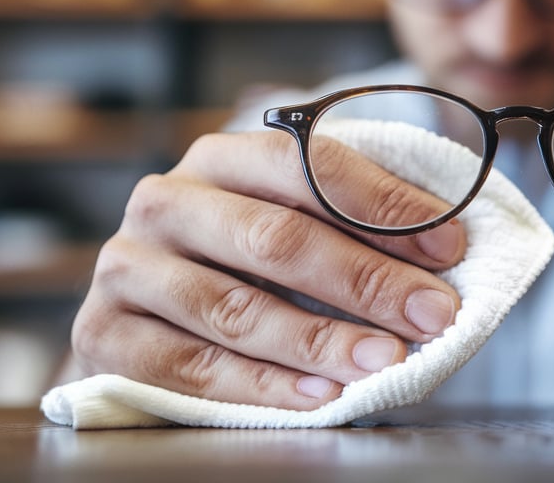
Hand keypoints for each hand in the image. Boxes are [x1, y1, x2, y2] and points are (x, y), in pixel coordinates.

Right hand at [67, 131, 465, 408]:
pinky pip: (192, 367)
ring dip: (322, 339)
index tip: (449, 246)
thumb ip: (352, 221)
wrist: (143, 313)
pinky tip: (318, 396)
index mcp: (219, 156)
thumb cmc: (239, 263)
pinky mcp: (103, 334)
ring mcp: (126, 267)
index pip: (306, 165)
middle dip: (367, 278)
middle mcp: (165, 201)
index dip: (383, 205)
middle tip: (432, 311)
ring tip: (385, 359)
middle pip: (275, 238)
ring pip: (236, 308)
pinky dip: (262, 386)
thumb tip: (448, 246)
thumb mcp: (291, 222)